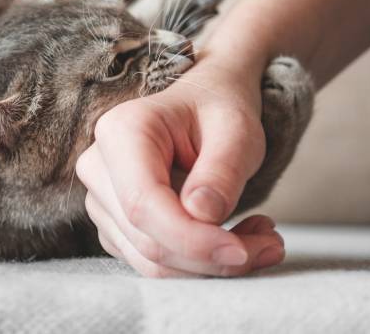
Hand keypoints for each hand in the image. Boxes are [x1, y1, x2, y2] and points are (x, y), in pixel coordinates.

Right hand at [75, 62, 285, 276]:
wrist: (203, 105)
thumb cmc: (217, 110)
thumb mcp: (236, 130)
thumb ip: (221, 170)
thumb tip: (203, 216)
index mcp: (121, 131)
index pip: (143, 204)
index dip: (192, 239)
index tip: (244, 250)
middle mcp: (98, 166)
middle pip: (147, 239)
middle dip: (212, 256)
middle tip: (271, 245)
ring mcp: (101, 199)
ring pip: (150, 260)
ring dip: (210, 264)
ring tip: (261, 238)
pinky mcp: (115, 224)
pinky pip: (153, 262)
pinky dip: (198, 262)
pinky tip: (231, 236)